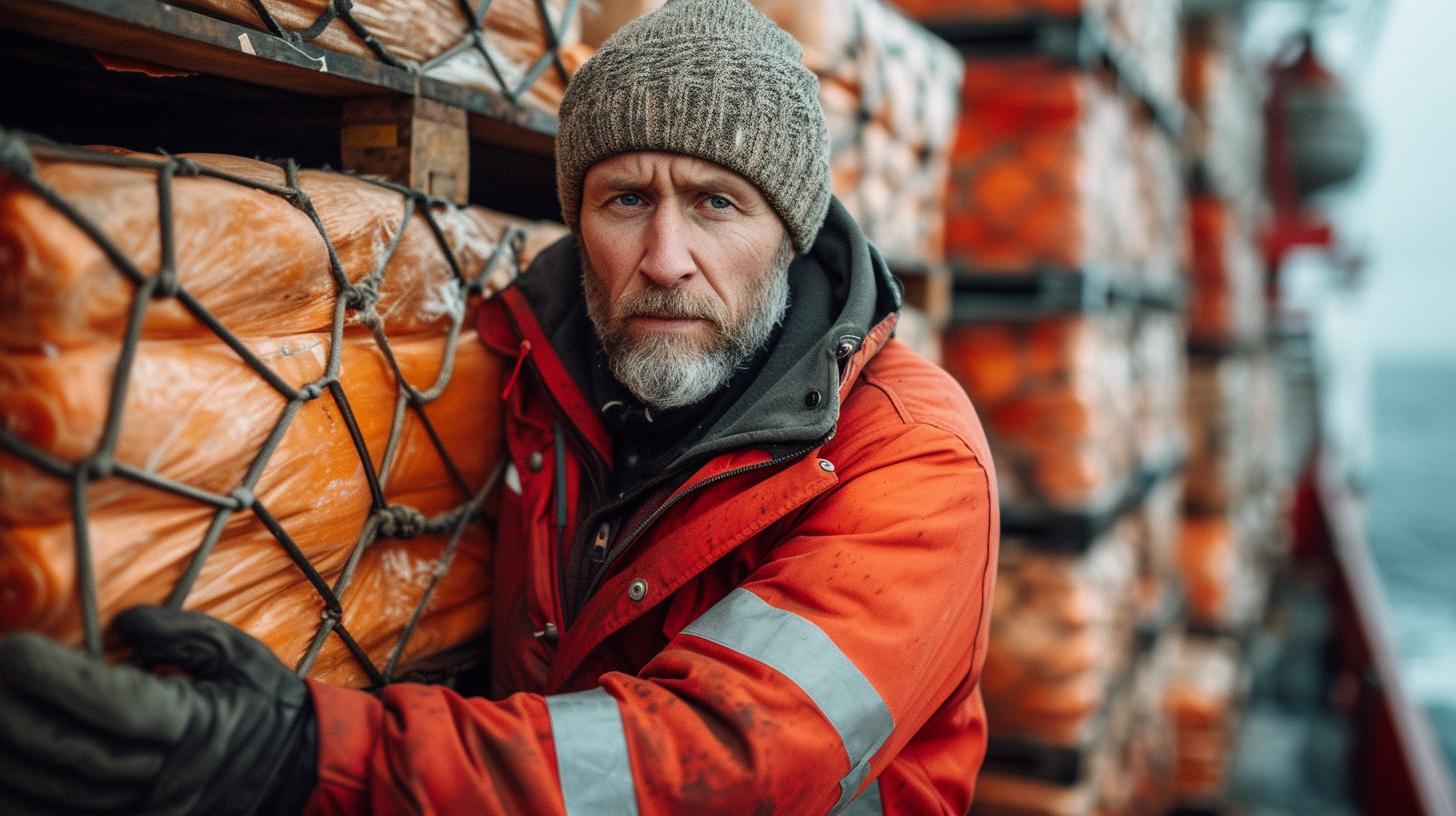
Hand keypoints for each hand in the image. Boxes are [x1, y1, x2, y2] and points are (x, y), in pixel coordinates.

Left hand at [0, 606, 317, 815]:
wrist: (295, 772)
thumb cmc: (264, 704)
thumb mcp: (236, 652)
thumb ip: (178, 632)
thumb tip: (118, 626)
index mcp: (192, 726)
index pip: (110, 703)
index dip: (53, 678)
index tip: (13, 649)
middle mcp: (161, 778)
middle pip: (66, 751)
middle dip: (12, 711)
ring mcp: (141, 813)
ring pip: (48, 797)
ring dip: (6, 758)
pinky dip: (19, 798)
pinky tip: (3, 767)